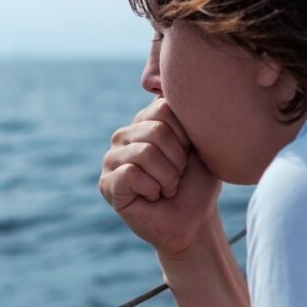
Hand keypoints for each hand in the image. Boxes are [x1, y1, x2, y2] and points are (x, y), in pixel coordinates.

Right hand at [99, 98, 222, 257]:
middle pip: (156, 130)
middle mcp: (124, 135)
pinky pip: (131, 174)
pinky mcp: (107, 184)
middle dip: (177, 160)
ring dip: (168, 178)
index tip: (188, 155)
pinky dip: (152, 189)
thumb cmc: (198, 183)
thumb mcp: (199, 142)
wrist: (195, 222)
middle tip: (177, 177)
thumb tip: (166, 83)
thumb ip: (186, 114)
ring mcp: (111, 159)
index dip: (185, 136)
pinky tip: (152, 198)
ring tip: (167, 188)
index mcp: (144, 121)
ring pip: (145, 153)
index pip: (163, 108)